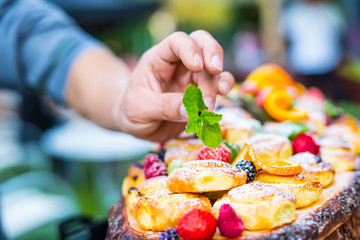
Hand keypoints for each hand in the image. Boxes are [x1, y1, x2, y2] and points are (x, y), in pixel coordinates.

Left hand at [117, 30, 234, 141]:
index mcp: (159, 59)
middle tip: (215, 70)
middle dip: (212, 54)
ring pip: (214, 69)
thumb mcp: (139, 109)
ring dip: (217, 83)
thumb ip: (164, 107)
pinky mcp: (202, 93)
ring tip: (209, 106)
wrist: (138, 124)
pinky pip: (218, 86)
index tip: (197, 66)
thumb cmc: (133, 109)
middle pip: (202, 44)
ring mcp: (193, 78)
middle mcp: (179, 64)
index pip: (176, 42)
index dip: (190, 48)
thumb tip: (191, 110)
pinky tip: (220, 100)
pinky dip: (223, 90)